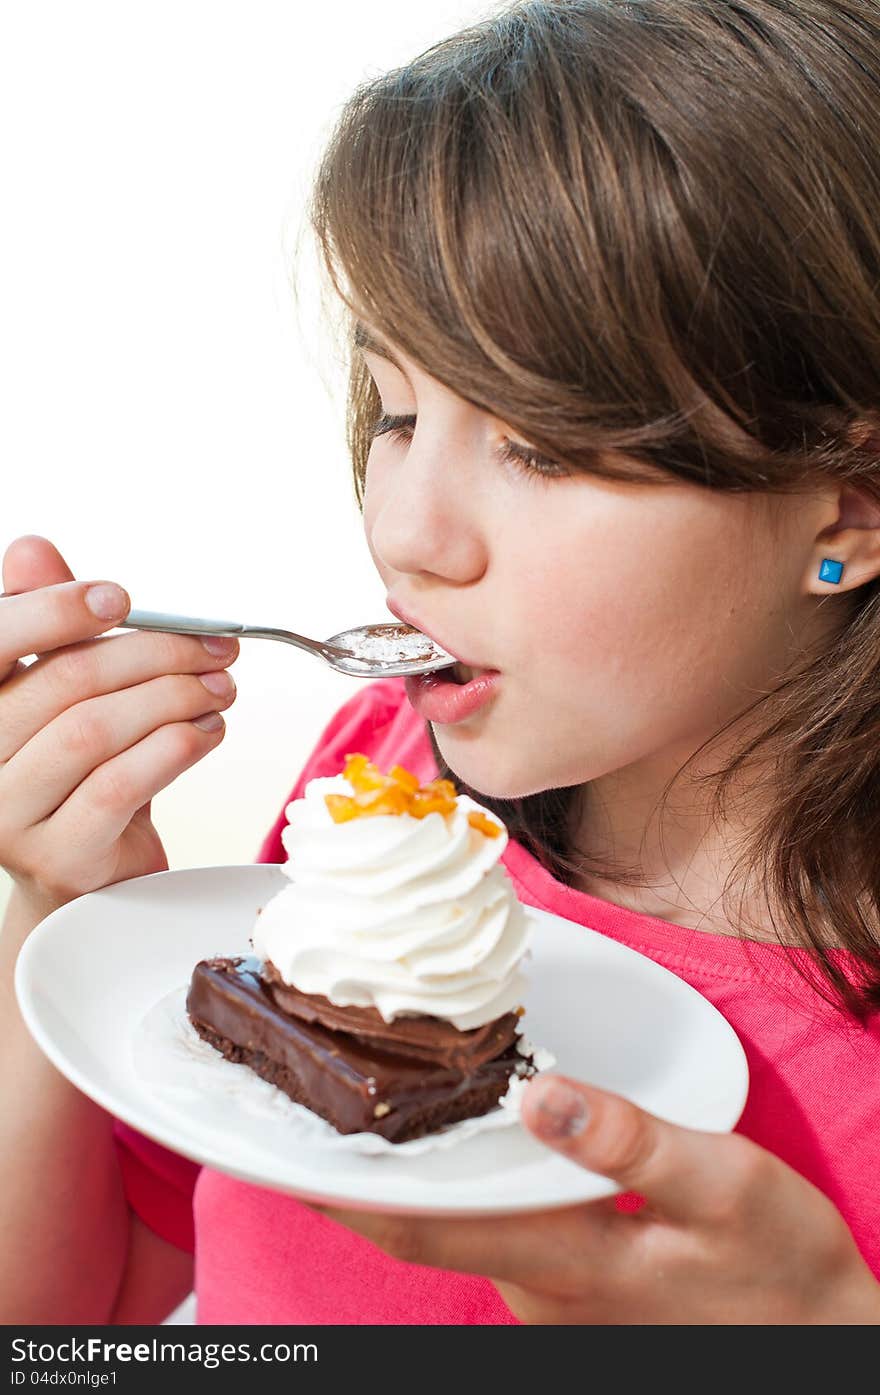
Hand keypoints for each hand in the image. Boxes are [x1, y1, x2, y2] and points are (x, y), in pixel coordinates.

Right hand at [0, 535, 238, 916]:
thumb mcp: (63, 692)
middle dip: (154, 654)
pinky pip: (121, 784)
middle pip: (64, 682)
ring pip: (94, 731)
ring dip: (173, 698)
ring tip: (218, 689)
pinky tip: (209, 731)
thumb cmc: (78, 771)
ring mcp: (9, 816)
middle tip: (214, 648)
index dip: (55, 609)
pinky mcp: (59, 857)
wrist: (87, 875)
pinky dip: (177, 746)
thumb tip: (31, 548)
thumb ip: (49, 623)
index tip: (121, 598)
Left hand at [312, 1073, 879, 1323]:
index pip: (420, 1223)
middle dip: (361, 1170)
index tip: (277, 1149)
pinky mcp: (577, 1280)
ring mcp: (555, 1290)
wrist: (822, 1337)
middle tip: (315, 1097)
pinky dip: (466, 1179)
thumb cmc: (779, 1269)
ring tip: (375, 1097)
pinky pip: (499, 1224)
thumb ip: (629, 1140)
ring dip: (415, 1169)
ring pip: (463, 1221)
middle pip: (428, 1219)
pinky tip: (468, 1133)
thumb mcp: (724, 1189)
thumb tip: (539, 1092)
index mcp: (561, 1259)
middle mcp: (538, 1283)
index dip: (340, 1190)